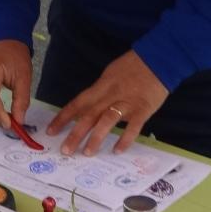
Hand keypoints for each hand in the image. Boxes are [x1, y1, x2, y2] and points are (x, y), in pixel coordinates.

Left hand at [46, 50, 167, 155]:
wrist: (159, 58)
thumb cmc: (134, 66)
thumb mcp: (111, 75)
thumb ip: (99, 92)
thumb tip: (86, 108)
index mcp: (101, 86)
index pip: (78, 103)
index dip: (63, 117)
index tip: (51, 131)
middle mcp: (111, 95)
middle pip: (89, 115)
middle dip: (75, 133)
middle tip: (65, 150)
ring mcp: (127, 103)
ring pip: (107, 121)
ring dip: (96, 138)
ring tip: (87, 153)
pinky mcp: (143, 109)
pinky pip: (133, 127)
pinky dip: (125, 139)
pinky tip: (117, 151)